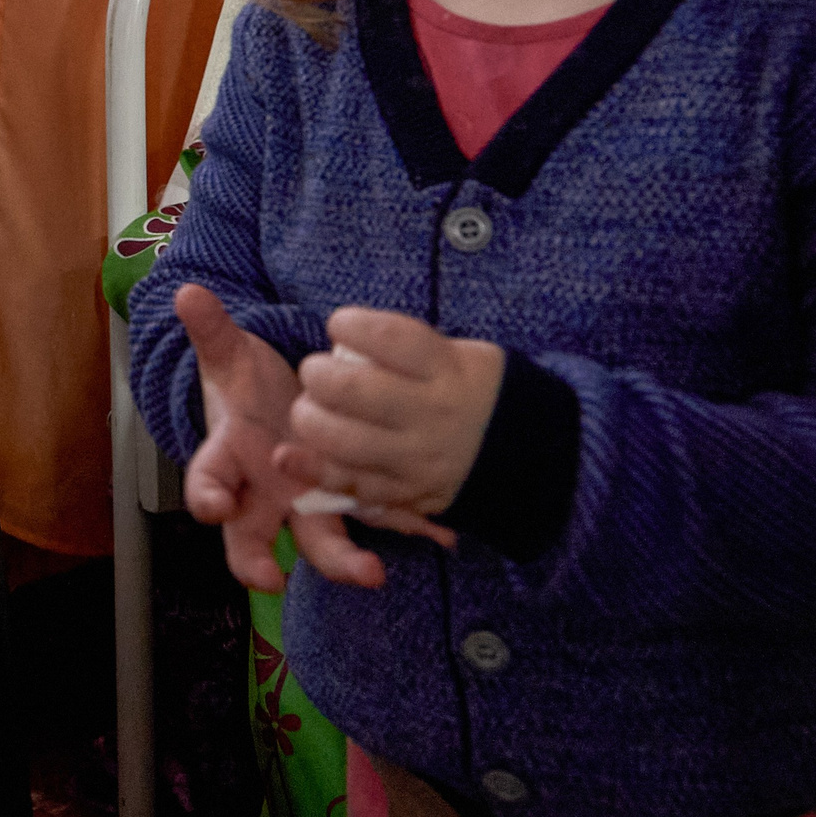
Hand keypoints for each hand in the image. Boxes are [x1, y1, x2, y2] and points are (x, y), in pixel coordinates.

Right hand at [179, 286, 461, 592]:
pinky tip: (437, 534)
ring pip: (317, 542)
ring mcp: (306, 504)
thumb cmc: (247, 388)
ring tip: (372, 572)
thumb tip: (188, 292)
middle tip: (273, 578)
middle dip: (259, 561)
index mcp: (228, 460)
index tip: (214, 507)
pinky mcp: (347, 500)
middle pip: (253, 539)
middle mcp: (262, 493)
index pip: (207, 482)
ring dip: (343, 561)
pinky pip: (372, 517)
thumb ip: (212, 329)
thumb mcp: (230, 357)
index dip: (207, 496)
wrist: (279, 407)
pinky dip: (404, 526)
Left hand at [275, 307, 504, 518]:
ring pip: (342, 440)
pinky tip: (287, 456)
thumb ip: (405, 348)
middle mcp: (433, 414)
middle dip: (318, 375)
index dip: (350, 325)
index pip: (388, 339)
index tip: (339, 323)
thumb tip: (343, 342)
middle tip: (316, 373)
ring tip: (310, 409)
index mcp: (448, 369)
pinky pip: (350, 484)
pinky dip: (313, 469)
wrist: (528, 453)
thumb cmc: (474, 389)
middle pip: (353, 390)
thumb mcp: (458, 354)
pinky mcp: (406, 494)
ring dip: (310, 420)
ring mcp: (418, 458)